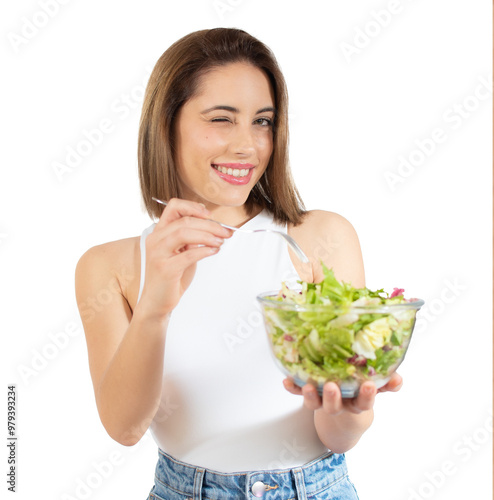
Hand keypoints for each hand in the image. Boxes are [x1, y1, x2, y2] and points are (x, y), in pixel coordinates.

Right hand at [136, 198, 232, 319]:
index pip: (173, 207)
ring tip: (221, 241)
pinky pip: (188, 254)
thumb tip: (215, 226)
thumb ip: (192, 238)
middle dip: (210, 225)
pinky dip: (204, 250)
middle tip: (226, 231)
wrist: (157, 301)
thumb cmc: (172, 275)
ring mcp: (158, 254)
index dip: (193, 207)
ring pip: (184, 233)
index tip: (210, 215)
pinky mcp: (165, 269)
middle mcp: (156, 239)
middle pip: (185, 221)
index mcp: (159, 232)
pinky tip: (214, 251)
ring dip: (207, 235)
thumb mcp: (182, 251)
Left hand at [283, 372, 402, 414]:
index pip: (363, 403)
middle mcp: (339, 404)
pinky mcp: (309, 395)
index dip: (367, 396)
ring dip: (310, 396)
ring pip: (316, 404)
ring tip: (307, 386)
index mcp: (357, 402)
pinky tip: (286, 380)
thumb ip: (387, 382)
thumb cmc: (360, 389)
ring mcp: (322, 401)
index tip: (369, 385)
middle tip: (332, 387)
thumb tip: (398, 377)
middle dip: (333, 398)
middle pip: (335, 407)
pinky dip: (292, 387)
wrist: (344, 406)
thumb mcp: (376, 386)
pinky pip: (298, 393)